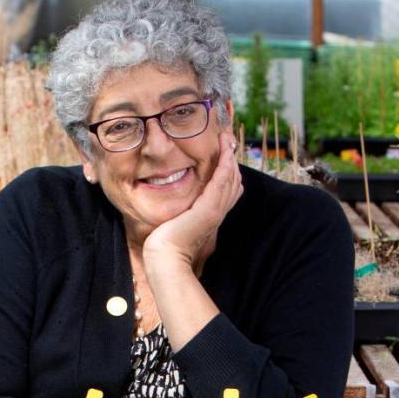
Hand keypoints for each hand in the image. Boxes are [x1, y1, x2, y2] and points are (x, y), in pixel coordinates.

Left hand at [141, 130, 243, 269]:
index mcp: (211, 215)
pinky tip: (225, 151)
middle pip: (233, 181)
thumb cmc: (166, 245)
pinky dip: (226, 164)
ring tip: (227, 139)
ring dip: (230, 156)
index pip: (228, 189)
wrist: (165, 258)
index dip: (229, 171)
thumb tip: (180, 206)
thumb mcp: (177, 223)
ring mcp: (216, 210)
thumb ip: (183, 213)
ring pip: (231, 178)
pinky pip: (222, 181)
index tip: (225, 154)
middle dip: (232, 159)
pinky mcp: (210, 208)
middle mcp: (218, 212)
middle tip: (228, 140)